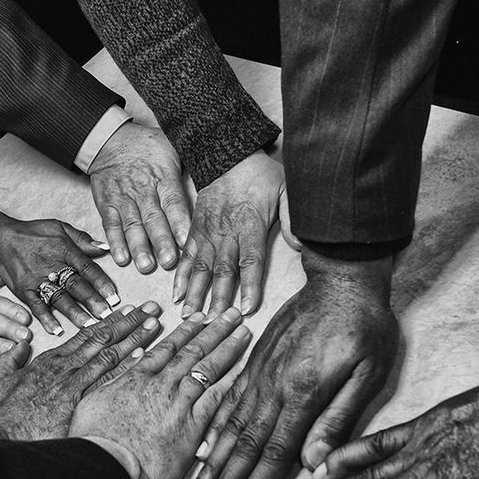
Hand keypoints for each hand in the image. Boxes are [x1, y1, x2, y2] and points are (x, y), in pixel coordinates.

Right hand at [0, 206, 120, 334]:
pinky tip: (57, 329)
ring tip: (89, 325)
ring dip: (74, 312)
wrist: (0, 238)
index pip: (87, 268)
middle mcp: (53, 266)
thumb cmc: (33, 233)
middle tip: (107, 315)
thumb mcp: (60, 227)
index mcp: (65, 250)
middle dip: (92, 301)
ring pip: (59, 297)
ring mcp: (37, 279)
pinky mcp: (24, 290)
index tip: (115, 297)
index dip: (102, 283)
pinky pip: (36, 305)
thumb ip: (83, 239)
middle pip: (76, 285)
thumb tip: (106, 248)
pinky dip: (46, 318)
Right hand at [0, 302, 163, 440]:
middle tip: (151, 308)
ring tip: (155, 322)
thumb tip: (20, 344)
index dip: (108, 321)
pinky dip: (126, 365)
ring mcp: (72, 383)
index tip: (126, 310)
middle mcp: (64, 367)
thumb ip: (11, 360)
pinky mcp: (77, 401)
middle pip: (103, 338)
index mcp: (49, 361)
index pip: (85, 335)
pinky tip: (144, 354)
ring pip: (110, 353)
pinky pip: (107, 379)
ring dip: (135, 336)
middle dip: (130, 321)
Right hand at [70, 307, 252, 478]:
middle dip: (213, 330)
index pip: (167, 348)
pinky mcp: (192, 426)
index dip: (185, 331)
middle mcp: (161, 385)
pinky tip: (244, 369)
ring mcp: (178, 404)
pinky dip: (231, 381)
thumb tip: (126, 364)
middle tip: (230, 314)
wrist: (106, 466)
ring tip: (243, 332)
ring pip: (207, 368)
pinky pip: (216, 398)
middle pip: (192, 351)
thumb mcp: (93, 401)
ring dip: (227, 348)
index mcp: (136, 378)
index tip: (199, 318)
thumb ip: (112, 380)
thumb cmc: (93, 440)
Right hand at [88, 123, 189, 272]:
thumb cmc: (146, 146)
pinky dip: (115, 241)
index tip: (188, 242)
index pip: (173, 201)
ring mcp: (124, 198)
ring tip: (146, 265)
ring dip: (139, 246)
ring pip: (132, 224)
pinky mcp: (107, 204)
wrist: (109, 140)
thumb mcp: (172, 148)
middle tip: (169, 261)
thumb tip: (215, 178)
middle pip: (153, 218)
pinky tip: (121, 257)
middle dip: (161, 241)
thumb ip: (188, 167)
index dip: (180, 222)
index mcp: (163, 176)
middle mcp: (143, 189)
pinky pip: (111, 224)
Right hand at [173, 151, 283, 318]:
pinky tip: (176, 295)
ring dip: (195, 293)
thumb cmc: (261, 176)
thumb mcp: (286, 189)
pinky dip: (180, 276)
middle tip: (211, 323)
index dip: (248, 286)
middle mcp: (226, 232)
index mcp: (249, 224)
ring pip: (200, 267)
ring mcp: (207, 231)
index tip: (246, 308)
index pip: (250, 261)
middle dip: (216, 299)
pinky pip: (186, 255)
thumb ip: (293, 216)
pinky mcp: (195, 229)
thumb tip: (301, 245)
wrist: (228, 154)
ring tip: (190, 316)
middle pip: (222, 270)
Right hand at [188, 249, 397, 478]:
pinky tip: (203, 446)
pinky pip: (228, 399)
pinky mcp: (255, 361)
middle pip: (242, 444)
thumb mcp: (368, 372)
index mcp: (302, 392)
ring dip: (211, 461)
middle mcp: (272, 385)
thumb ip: (339, 418)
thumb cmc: (363, 326)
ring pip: (228, 424)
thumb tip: (314, 465)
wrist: (340, 279)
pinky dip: (213, 427)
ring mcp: (259, 372)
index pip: (274, 451)